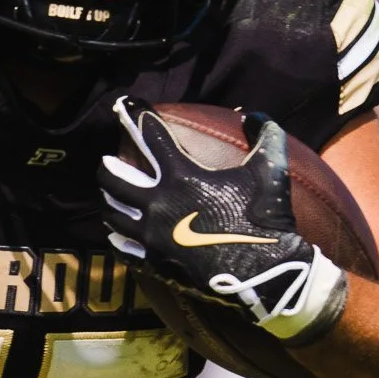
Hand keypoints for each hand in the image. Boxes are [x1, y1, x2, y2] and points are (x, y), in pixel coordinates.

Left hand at [98, 97, 347, 343]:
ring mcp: (152, 236)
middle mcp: (158, 204)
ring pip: (112, 214)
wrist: (266, 273)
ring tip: (111, 196)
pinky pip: (123, 247)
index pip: (150, 137)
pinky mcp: (155, 262)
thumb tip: (253, 114)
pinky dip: (118, 237)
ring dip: (110, 201)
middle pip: (113, 179)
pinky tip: (117, 232)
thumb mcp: (271, 170)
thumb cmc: (266, 219)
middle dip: (107, 167)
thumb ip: (264, 135)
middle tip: (107, 163)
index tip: (124, 104)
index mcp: (182, 177)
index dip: (135, 116)